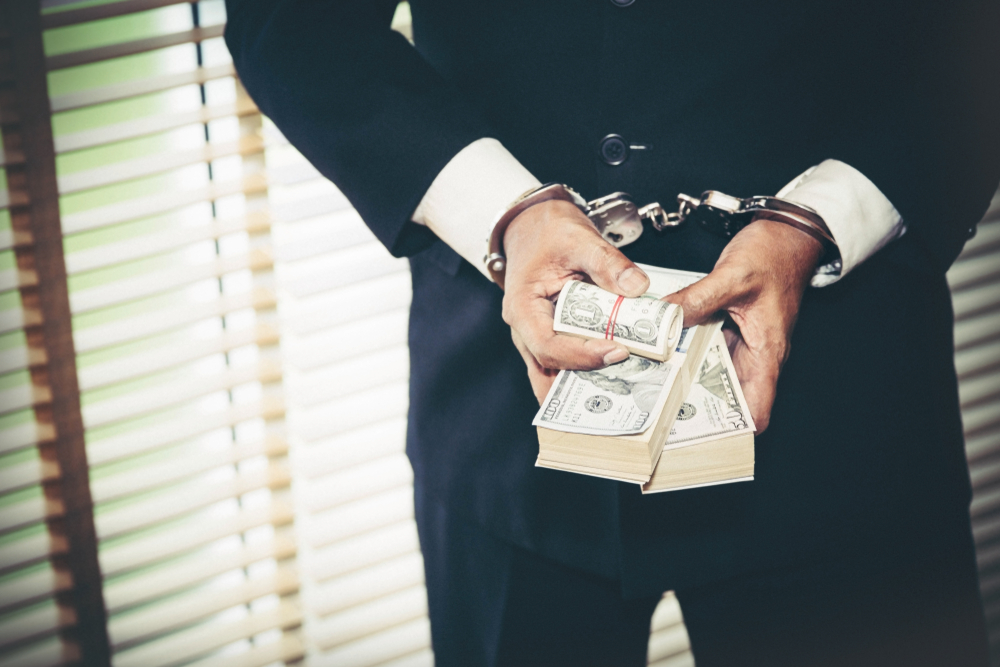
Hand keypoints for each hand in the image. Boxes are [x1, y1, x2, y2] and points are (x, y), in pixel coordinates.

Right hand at [503, 199, 650, 403]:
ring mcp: (536, 336)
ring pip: (554, 372)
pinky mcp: (552, 336)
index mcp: (522, 307)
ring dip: (583, 382)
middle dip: (583, 381)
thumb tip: (636, 288)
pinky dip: (585, 370)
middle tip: (624, 382)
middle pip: (550, 368)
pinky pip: (564, 362)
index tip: (618, 351)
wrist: (534, 225)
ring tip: (621, 384)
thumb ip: (608, 262)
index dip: (582, 355)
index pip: (548, 346)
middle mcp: (525, 329)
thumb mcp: (579, 239)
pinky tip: (614, 370)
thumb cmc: (548, 232)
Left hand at [666, 218, 823, 432]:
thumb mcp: (732, 276)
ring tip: (655, 384)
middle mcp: (757, 354)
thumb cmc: (774, 254)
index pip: (757, 410)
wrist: (786, 233)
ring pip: (716, 374)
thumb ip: (697, 299)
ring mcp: (744, 343)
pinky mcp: (733, 329)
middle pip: (730, 398)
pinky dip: (690, 353)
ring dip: (690, 379)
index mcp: (767, 352)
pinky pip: (709, 350)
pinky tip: (665, 350)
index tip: (701, 433)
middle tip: (662, 410)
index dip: (733, 428)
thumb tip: (664, 317)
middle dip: (699, 406)